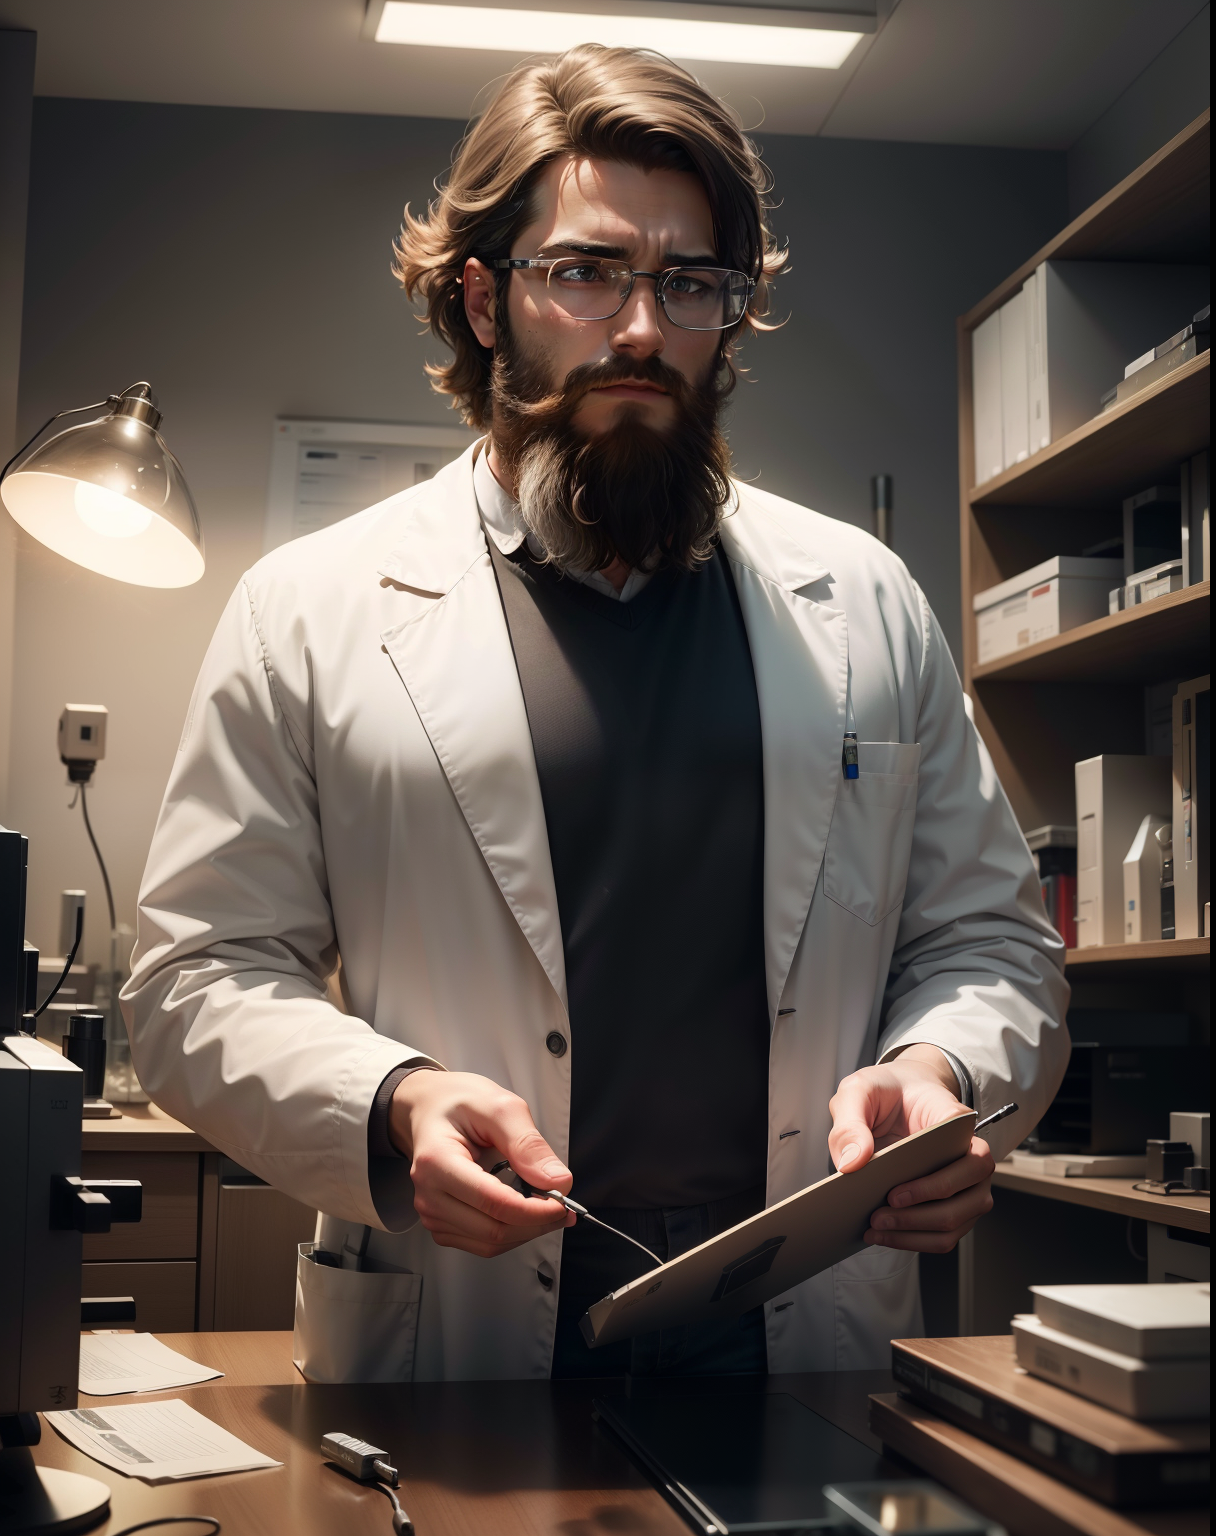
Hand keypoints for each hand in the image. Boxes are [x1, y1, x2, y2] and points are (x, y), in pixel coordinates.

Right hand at [388, 1070, 574, 1257]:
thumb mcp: (499, 1105)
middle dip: (536, 1223)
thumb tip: (557, 1181)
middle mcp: (429, 1194)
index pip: (494, 1203)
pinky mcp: (441, 1223)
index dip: (536, 1210)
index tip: (563, 1202)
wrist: (430, 1108)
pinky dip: (510, 1232)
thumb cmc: (458, 1103)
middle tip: (563, 1205)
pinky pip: (482, 1243)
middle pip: (493, 1230)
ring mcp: (432, 1212)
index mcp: (437, 1162)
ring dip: (526, 1231)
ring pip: (489, 1243)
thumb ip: (528, 1144)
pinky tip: (523, 1211)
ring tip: (546, 1205)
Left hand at [827, 1045, 994, 1253]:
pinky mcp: (953, 1204)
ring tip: (877, 1229)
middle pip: (966, 1200)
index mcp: (956, 1121)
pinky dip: (914, 1241)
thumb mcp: (858, 1091)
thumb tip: (851, 1163)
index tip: (893, 1193)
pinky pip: (943, 1234)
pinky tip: (884, 1235)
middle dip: (919, 1216)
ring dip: (916, 1234)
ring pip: (955, 1224)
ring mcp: (967, 1184)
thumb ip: (850, 1122)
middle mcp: (972, 1156)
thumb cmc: (887, 1090)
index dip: (933, 1184)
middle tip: (877, 1216)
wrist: (899, 1094)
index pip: (968, 1156)